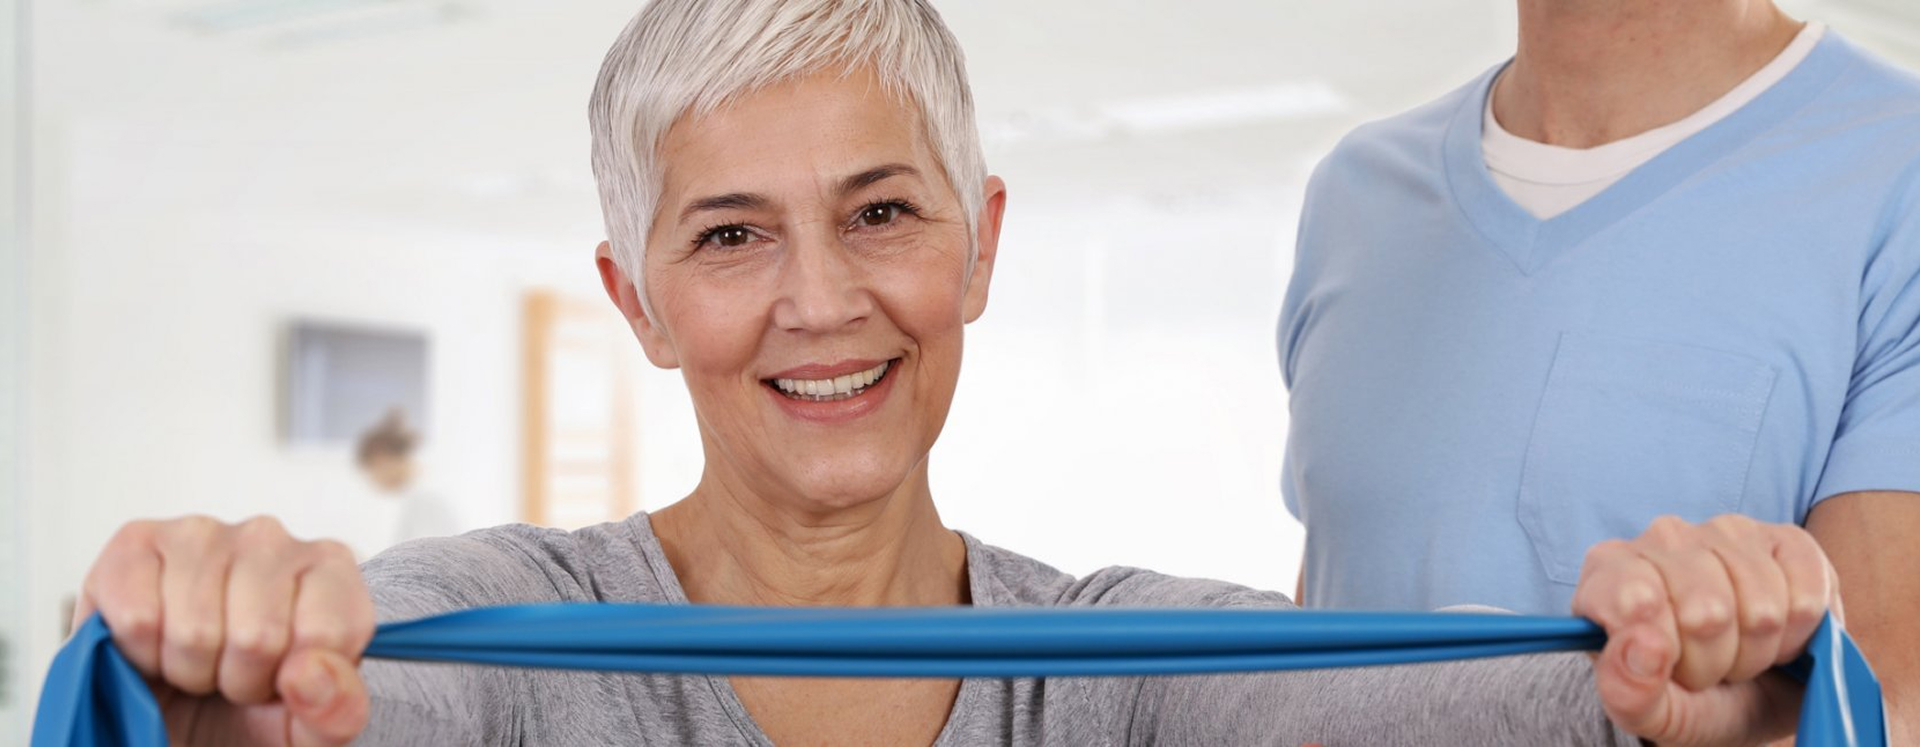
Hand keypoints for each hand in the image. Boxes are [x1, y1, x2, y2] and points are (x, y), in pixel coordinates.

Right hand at [74, 515, 375, 745]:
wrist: (178, 715)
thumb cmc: (250, 710)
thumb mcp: (310, 728)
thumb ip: (336, 708)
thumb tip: (311, 671)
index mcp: (330, 571)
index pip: (327, 632)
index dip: (295, 679)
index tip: (283, 681)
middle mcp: (271, 538)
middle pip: (257, 636)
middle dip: (238, 678)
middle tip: (231, 675)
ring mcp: (203, 533)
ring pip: (194, 630)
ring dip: (187, 668)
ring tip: (196, 659)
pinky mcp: (137, 541)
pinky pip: (136, 617)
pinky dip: (140, 652)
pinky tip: (155, 643)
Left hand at [1574, 514, 1838, 746]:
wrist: (1754, 696)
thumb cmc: (1691, 699)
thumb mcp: (1652, 713)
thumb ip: (1628, 691)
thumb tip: (1641, 642)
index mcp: (1609, 574)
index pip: (1634, 599)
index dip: (1665, 650)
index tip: (1670, 668)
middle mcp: (1662, 538)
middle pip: (1704, 610)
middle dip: (1716, 659)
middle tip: (1710, 668)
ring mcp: (1724, 530)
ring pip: (1761, 604)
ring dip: (1759, 649)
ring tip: (1742, 652)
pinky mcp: (1786, 538)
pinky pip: (1807, 589)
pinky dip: (1801, 630)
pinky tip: (1780, 633)